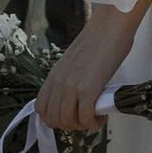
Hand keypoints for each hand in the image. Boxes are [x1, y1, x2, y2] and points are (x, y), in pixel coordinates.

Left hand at [36, 11, 137, 132]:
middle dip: (70, 125)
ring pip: (68, 122)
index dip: (54, 119)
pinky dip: (94, 123)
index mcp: (54, 75)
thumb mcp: (74, 62)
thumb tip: (74, 98)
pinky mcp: (88, 89)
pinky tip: (102, 117)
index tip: (71, 117)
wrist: (110, 26)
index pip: (41, 108)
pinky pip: (85, 118)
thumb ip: (69, 79)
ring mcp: (72, 86)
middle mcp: (59, 82)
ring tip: (95, 117)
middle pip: (53, 119)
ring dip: (82, 126)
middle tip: (85, 119)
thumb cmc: (98, 41)